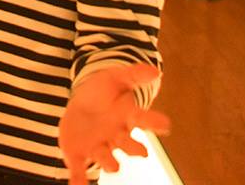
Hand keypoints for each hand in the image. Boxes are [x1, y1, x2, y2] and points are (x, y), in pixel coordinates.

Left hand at [59, 64, 169, 181]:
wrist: (82, 103)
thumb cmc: (103, 91)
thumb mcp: (116, 78)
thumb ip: (134, 75)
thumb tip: (155, 70)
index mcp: (126, 117)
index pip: (142, 119)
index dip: (154, 122)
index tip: (166, 124)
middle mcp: (115, 136)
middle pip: (127, 144)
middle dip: (134, 148)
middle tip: (142, 152)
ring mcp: (97, 146)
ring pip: (106, 157)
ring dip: (109, 162)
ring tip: (114, 166)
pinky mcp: (79, 153)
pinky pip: (80, 168)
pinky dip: (79, 179)